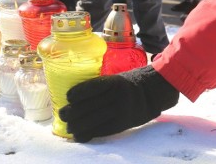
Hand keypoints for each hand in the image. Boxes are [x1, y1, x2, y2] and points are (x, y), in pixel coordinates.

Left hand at [59, 66, 178, 141]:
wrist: (153, 92)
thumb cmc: (130, 84)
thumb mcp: (117, 79)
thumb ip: (101, 87)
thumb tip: (76, 98)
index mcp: (115, 81)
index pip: (94, 87)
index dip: (79, 92)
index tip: (68, 96)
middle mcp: (118, 96)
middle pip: (92, 105)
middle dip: (74, 112)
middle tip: (62, 114)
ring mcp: (122, 111)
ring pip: (95, 119)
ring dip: (79, 125)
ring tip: (69, 127)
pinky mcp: (123, 123)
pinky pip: (104, 130)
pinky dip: (90, 134)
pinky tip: (80, 135)